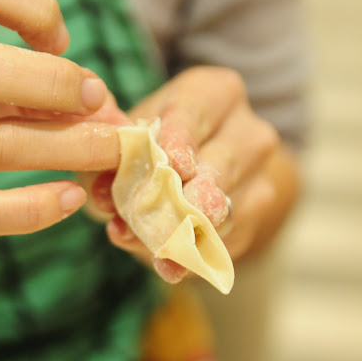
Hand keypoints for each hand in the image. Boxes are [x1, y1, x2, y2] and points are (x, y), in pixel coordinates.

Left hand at [88, 67, 279, 281]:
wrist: (206, 169)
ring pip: (230, 205)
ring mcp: (262, 173)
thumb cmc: (156, 144)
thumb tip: (99, 190)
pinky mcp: (259, 215)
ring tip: (158, 252)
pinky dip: (196, 254)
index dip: (181, 138)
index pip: (197, 111)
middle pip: (223, 161)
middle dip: (190, 193)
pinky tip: (172, 267)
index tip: (173, 166)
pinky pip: (231, 238)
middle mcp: (248, 129)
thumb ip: (110, 156)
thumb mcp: (132, 136)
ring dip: (189, 231)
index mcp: (215, 93)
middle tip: (171, 213)